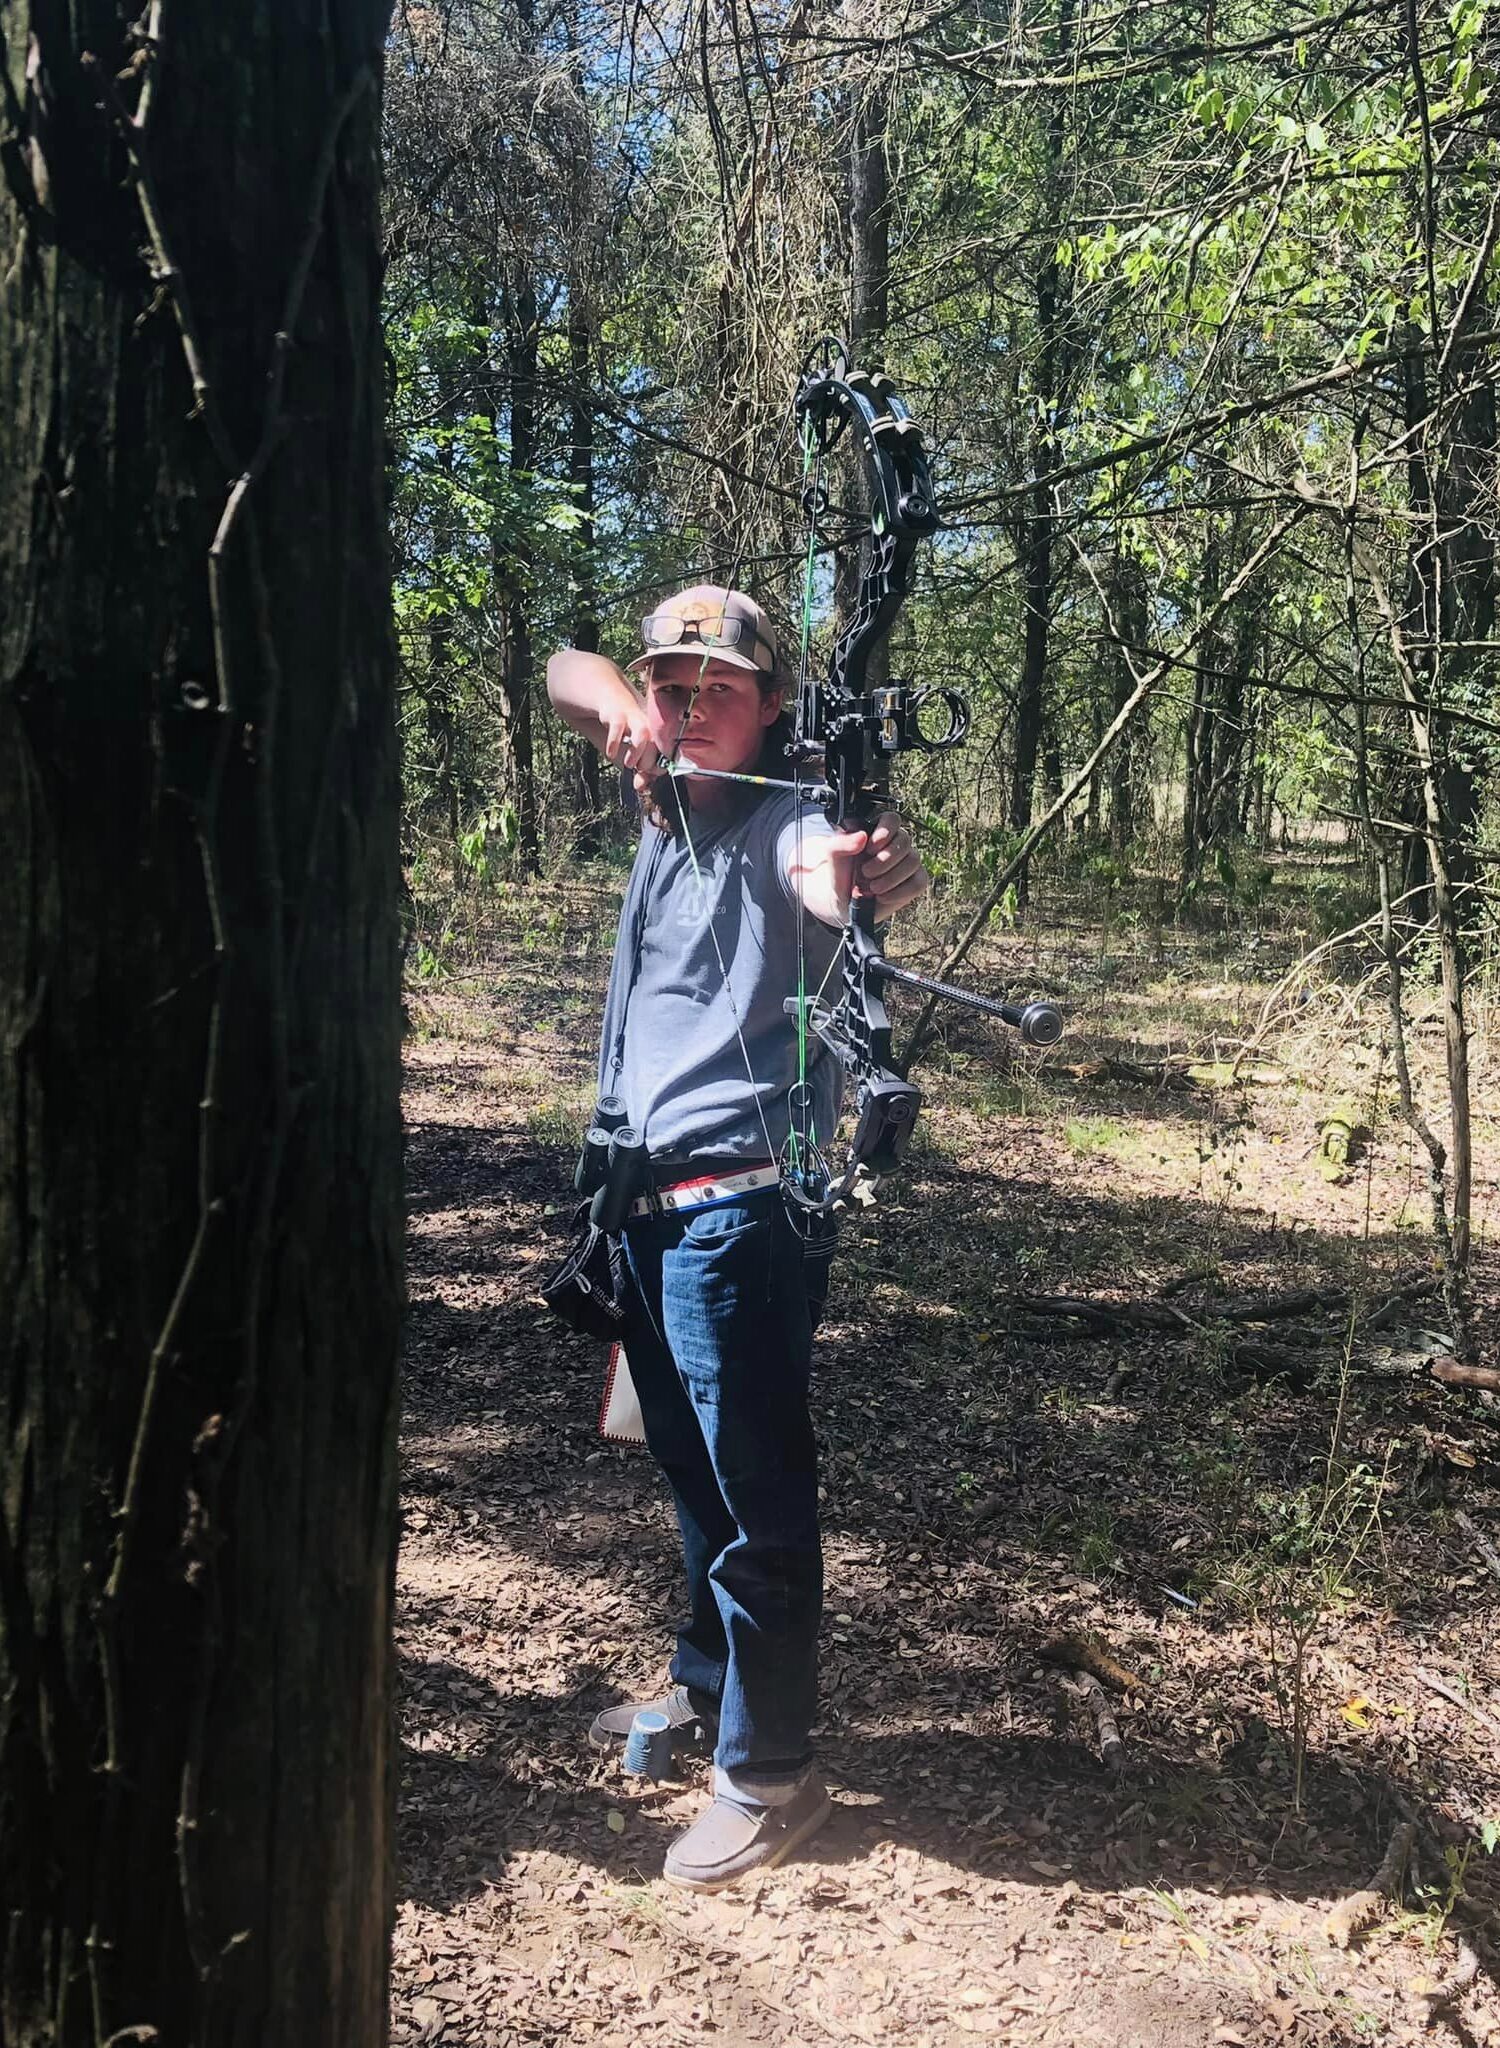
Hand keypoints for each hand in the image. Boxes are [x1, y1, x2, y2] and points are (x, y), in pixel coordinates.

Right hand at [602, 698, 662, 793]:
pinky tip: (610, 753)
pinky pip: (618, 726)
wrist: (614, 704)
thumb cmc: (630, 729)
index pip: (669, 754)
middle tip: (639, 769)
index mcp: (659, 736)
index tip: (650, 775)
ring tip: (629, 764)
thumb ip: (641, 771)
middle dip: (649, 763)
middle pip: (658, 745)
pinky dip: (614, 742)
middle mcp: (650, 727)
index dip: (660, 768)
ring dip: (637, 752)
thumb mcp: (638, 752)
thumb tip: (640, 786)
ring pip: (643, 733)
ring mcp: (635, 719)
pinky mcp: (618, 715)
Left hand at [794, 811, 930, 926]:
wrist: (845, 905)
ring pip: (913, 860)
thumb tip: (862, 837)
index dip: (884, 831)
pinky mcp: (915, 881)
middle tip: (865, 873)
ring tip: (872, 887)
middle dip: (884, 860)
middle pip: (904, 840)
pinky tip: (883, 896)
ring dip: (890, 877)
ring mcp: (908, 862)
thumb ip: (840, 844)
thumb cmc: (841, 877)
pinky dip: (899, 892)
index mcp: (877, 832)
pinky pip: (919, 882)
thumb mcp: (833, 860)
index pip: (892, 819)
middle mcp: (895, 844)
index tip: (870, 848)